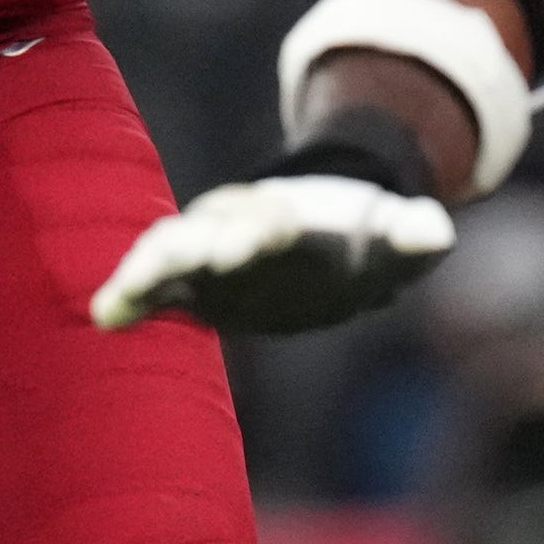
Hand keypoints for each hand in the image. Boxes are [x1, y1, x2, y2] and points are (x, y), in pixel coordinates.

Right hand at [92, 173, 458, 336]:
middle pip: (209, 235)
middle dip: (197, 247)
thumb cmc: (356, 243)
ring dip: (147, 274)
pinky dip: (131, 297)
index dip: (265, 227)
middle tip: (189, 260)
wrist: (313, 231)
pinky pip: (155, 288)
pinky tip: (104, 319)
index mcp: (291, 225)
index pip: (272, 224)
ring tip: (118, 301)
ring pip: (170, 255)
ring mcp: (209, 256)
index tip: (269, 228)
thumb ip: (414, 234)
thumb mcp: (393, 240)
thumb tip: (438, 233)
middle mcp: (240, 234)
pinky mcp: (190, 284)